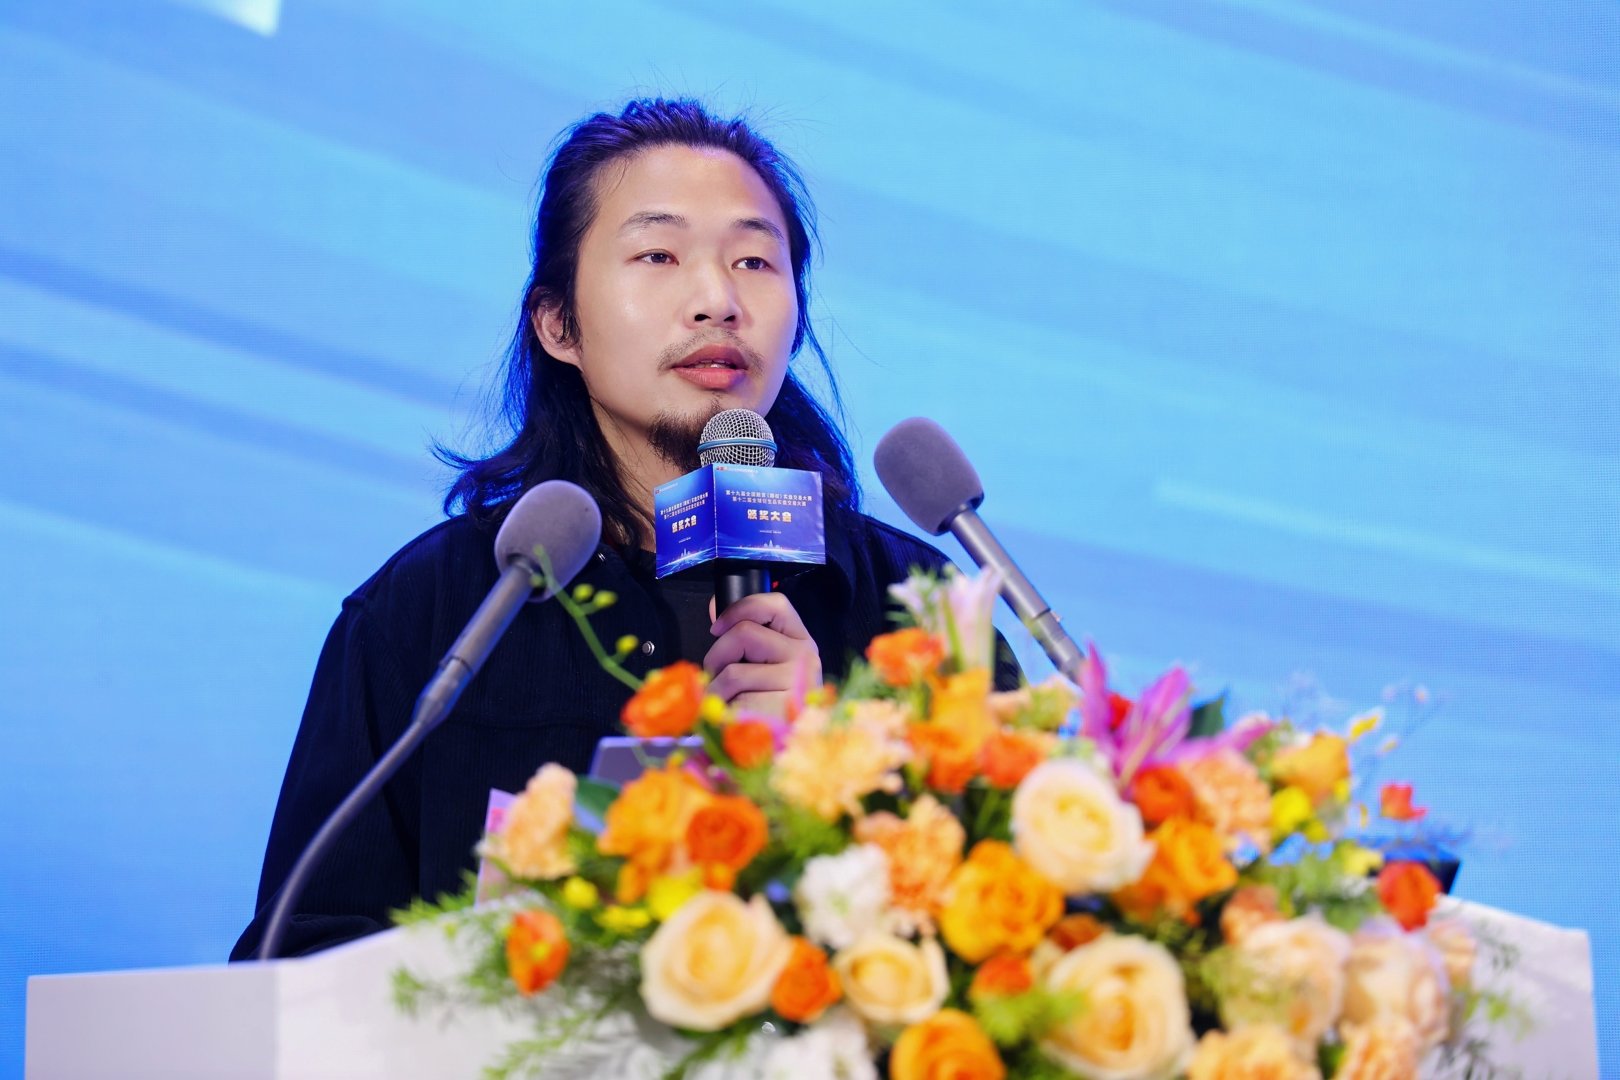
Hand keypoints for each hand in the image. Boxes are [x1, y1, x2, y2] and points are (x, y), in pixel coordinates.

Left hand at [704, 592, 821, 717]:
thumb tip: (715, 606)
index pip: (775, 605)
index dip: (740, 608)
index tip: (718, 627)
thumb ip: (744, 637)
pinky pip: (732, 695)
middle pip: (744, 633)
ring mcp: (794, 682)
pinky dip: (721, 706)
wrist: (787, 751)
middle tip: (717, 674)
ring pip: (733, 669)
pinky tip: (734, 715)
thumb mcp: (764, 665)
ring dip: (715, 686)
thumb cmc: (771, 706)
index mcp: (801, 642)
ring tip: (726, 700)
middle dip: (718, 654)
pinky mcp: (778, 706)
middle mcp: (804, 657)